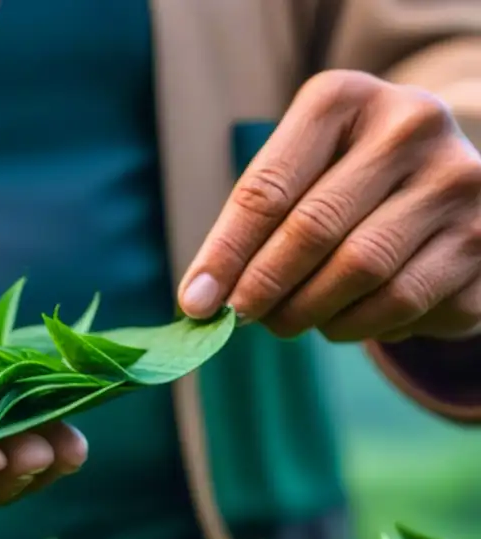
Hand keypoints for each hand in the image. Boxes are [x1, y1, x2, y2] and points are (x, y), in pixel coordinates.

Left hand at [179, 70, 480, 342]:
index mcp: (346, 100)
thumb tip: (202, 300)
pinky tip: (343, 319)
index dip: (226, 253)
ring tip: (287, 321)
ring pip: (361, 272)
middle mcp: (411, 127)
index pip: (268, 188)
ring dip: (310, 313)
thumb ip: (251, 226)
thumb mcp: (299, 175)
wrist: (443, 184)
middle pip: (314, 229)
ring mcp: (457, 182)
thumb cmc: (346, 181)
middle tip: (238, 320)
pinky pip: (404, 305)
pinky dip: (361, 326)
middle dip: (264, 287)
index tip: (196, 303)